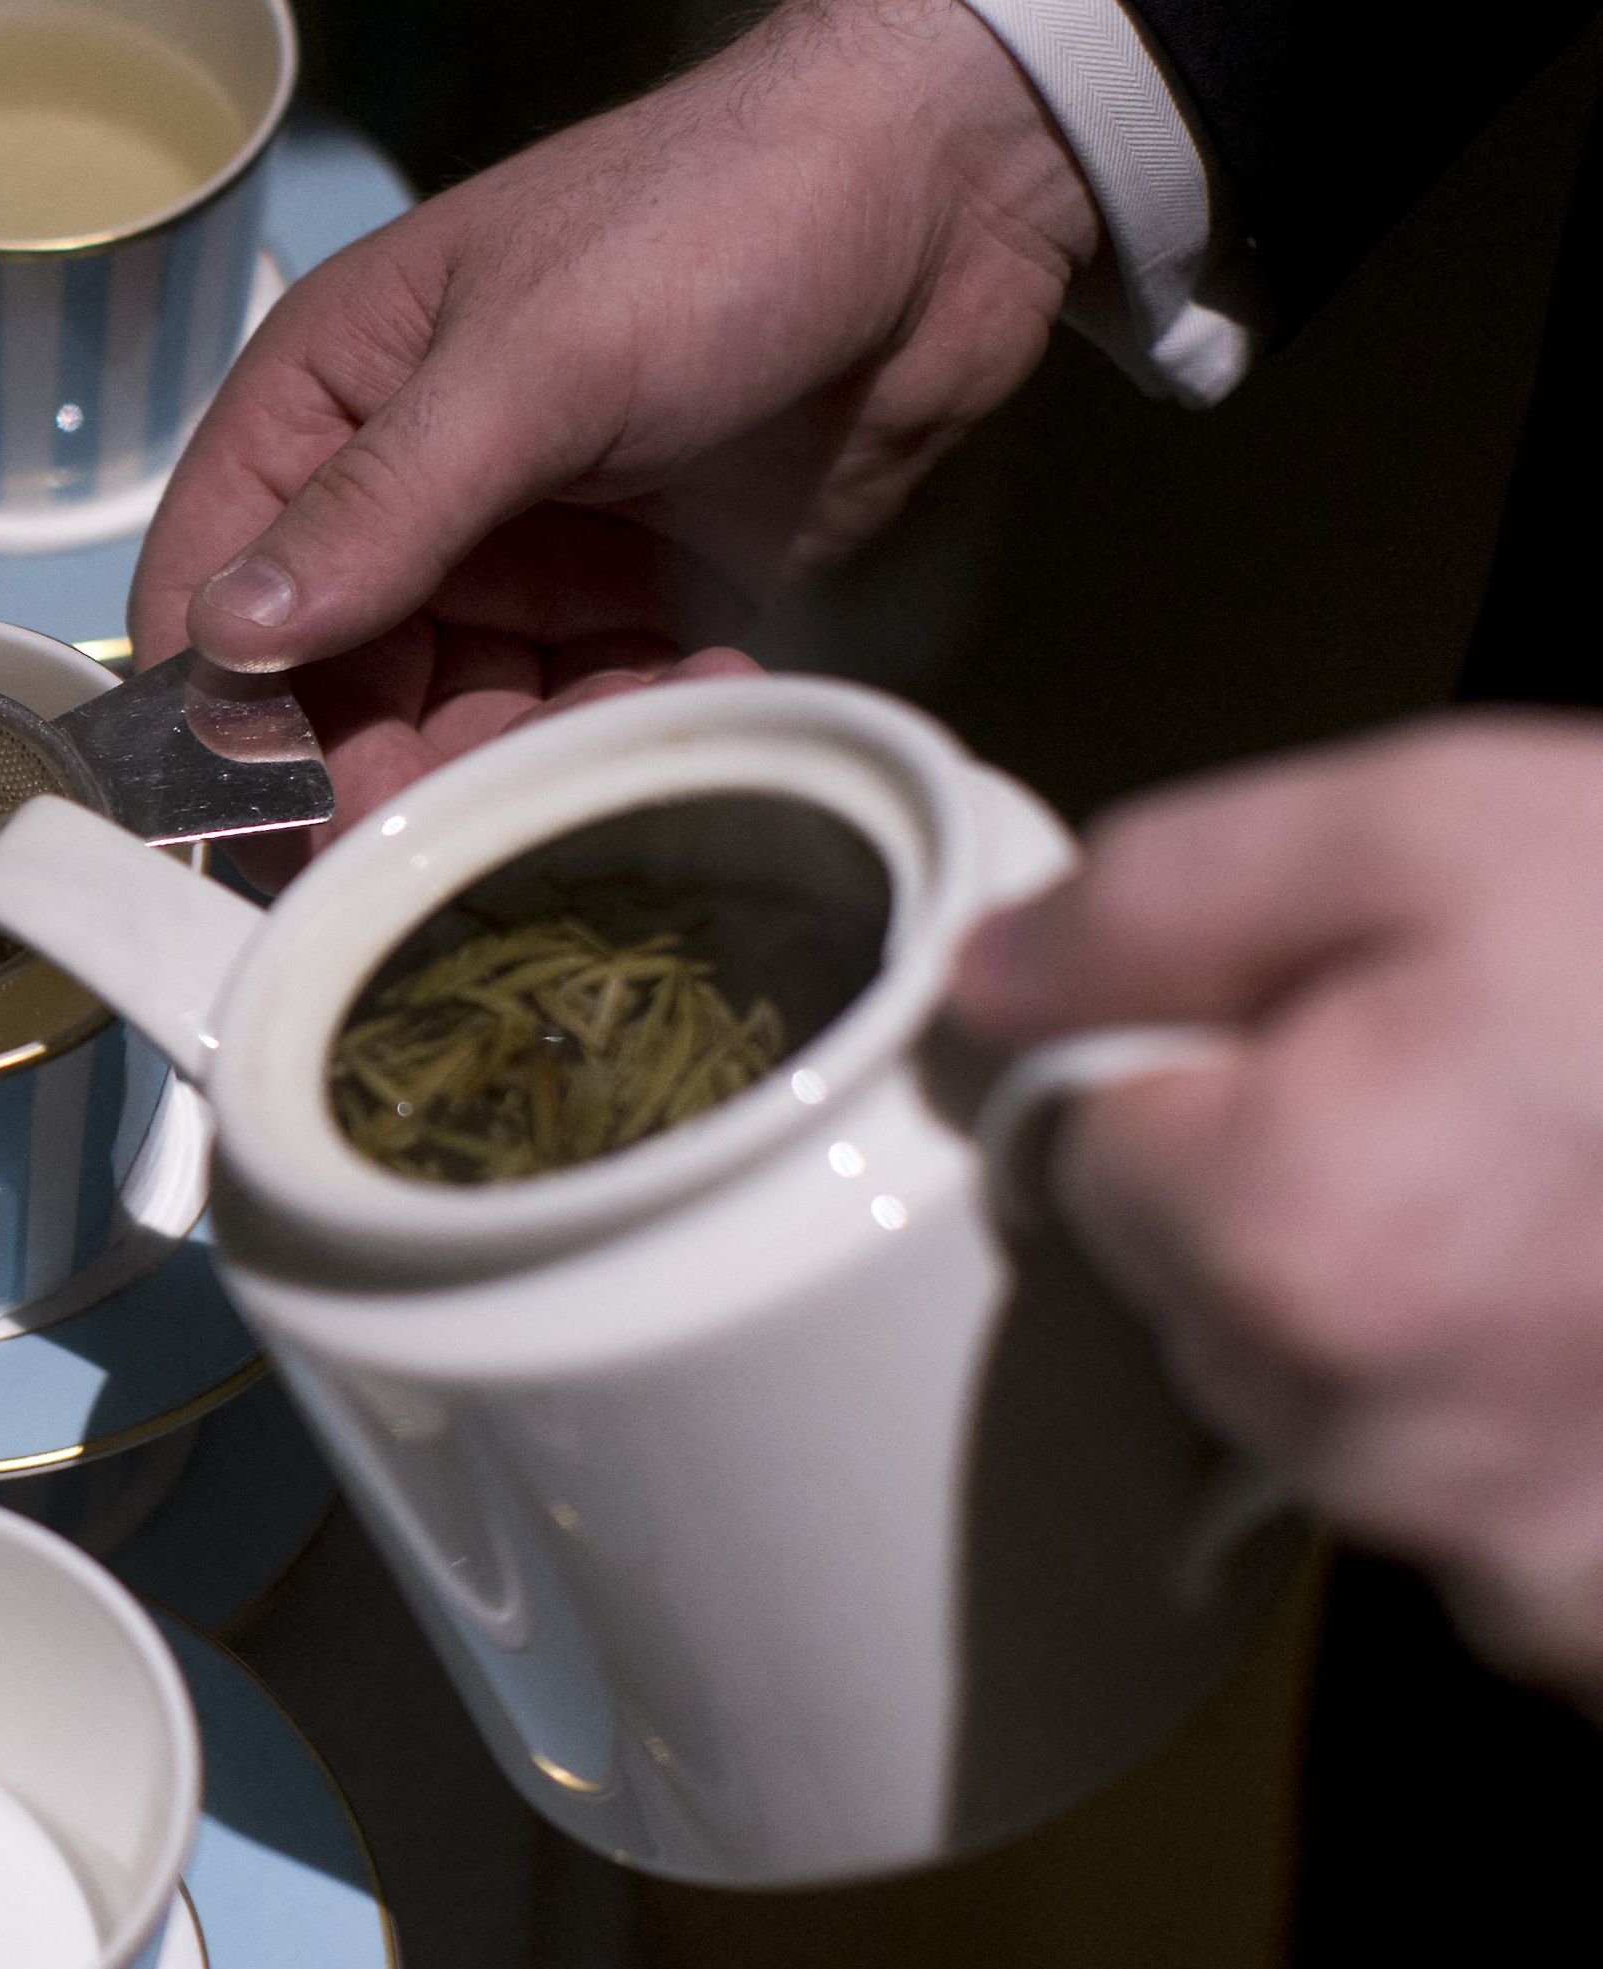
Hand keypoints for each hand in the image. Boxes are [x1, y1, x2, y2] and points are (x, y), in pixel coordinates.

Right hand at [135, 0, 1098, 859]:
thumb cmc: (713, 222)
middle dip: (384, 778)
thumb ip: (384, 507)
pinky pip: (586, 721)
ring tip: (602, 764)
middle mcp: (402, 500)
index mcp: (325, 409)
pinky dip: (628, 739)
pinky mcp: (628, 609)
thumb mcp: (533, 360)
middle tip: (450, 854)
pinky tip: (708, 692)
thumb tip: (228, 643)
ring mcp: (516, 560)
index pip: (210, 592)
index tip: (279, 823)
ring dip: (517, 773)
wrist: (944, 199)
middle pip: (333, 695)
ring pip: (459, 727)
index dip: (224, 719)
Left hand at [951, 718, 1602, 1705]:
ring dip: (1408, 1317)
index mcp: (1286, 1229)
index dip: (1197, 1067)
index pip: (1088, 1154)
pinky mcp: (1588, 1610)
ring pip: (1332, 1406)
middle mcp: (1367, 1427)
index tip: (1329, 1026)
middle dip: (1292, 1197)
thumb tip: (991, 975)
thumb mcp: (1442, 827)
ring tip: (1569, 1202)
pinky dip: (1529, 1423)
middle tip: (1483, 1099)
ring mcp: (1498, 1543)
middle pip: (1200, 1297)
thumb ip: (1171, 898)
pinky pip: (1478, 1512)